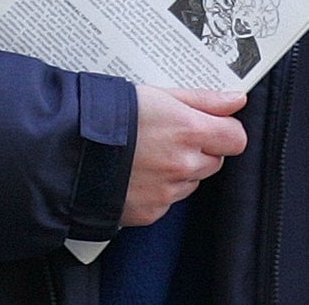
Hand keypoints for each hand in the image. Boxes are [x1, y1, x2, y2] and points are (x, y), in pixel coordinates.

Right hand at [121, 86, 247, 226]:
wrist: (71, 152)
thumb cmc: (111, 117)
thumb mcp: (161, 95)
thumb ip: (205, 100)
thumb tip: (237, 99)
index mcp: (189, 131)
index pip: (236, 138)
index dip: (226, 130)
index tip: (216, 126)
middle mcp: (182, 165)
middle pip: (216, 160)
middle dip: (202, 149)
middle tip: (173, 136)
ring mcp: (167, 192)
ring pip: (192, 181)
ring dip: (181, 170)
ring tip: (150, 153)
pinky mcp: (150, 213)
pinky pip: (169, 201)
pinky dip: (160, 190)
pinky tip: (139, 173)